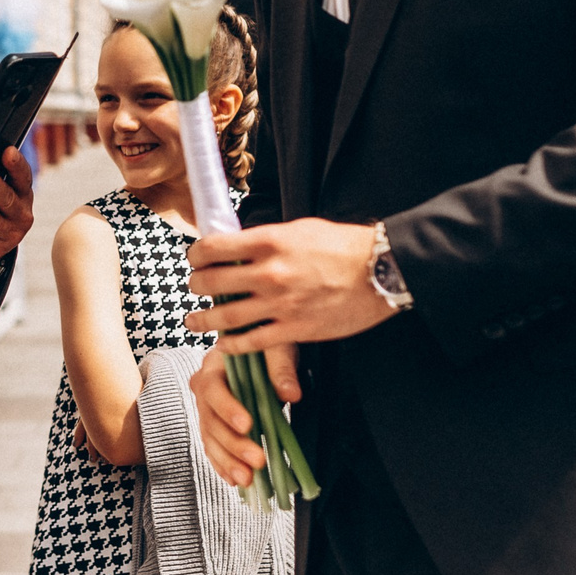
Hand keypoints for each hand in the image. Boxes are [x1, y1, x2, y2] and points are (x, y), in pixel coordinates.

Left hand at [182, 218, 394, 349]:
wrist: (382, 271)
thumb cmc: (344, 246)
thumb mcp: (299, 229)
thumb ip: (266, 240)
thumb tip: (239, 246)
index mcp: (269, 241)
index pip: (213, 248)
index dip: (196, 254)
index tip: (195, 259)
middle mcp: (269, 273)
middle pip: (210, 282)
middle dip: (195, 285)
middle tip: (194, 287)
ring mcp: (280, 304)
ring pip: (223, 317)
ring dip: (202, 320)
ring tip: (193, 321)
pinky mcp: (294, 330)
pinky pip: (250, 342)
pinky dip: (231, 345)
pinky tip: (224, 344)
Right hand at [192, 343, 301, 487]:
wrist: (259, 354)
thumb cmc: (266, 346)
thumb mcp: (277, 347)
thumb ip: (281, 368)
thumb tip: (291, 393)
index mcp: (212, 366)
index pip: (212, 388)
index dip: (227, 408)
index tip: (248, 425)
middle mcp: (202, 389)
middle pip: (211, 421)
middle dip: (233, 444)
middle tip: (258, 459)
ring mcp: (206, 411)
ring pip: (211, 439)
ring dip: (228, 461)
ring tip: (248, 479)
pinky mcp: (215, 427)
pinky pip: (214, 449)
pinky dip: (224, 466)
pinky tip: (236, 481)